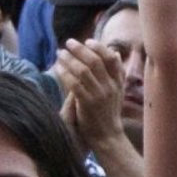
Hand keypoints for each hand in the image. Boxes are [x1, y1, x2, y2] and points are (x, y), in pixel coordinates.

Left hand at [55, 39, 129, 153]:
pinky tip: (57, 68)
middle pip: (95, 61)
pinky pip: (73, 83)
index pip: (112, 59)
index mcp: (118, 82)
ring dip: (69, 59)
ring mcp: (99, 95)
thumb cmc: (109, 112)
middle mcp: (110, 87)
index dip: (99, 47)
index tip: (88, 41)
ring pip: (83, 70)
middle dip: (80, 49)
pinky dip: (64, 73)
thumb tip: (115, 53)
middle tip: (68, 43)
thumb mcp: (118, 91)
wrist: (107, 135)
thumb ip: (116, 72)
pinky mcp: (87, 103)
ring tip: (60, 54)